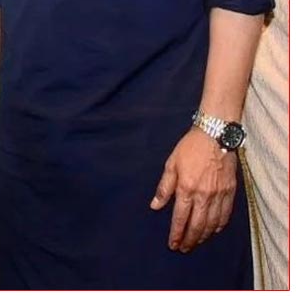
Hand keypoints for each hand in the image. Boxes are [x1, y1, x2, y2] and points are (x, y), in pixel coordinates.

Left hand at [150, 128, 237, 251]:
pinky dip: (219, 226)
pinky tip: (214, 230)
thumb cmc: (189, 148)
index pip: (180, 217)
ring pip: (212, 223)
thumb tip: (155, 206)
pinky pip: (226, 215)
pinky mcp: (230, 192)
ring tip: (196, 242)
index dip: (176, 233)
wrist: (215, 136)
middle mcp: (204, 195)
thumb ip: (164, 188)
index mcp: (186, 188)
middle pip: (197, 225)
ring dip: (204, 236)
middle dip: (190, 239)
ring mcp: (219, 195)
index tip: (172, 244)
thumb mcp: (171, 164)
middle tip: (184, 248)